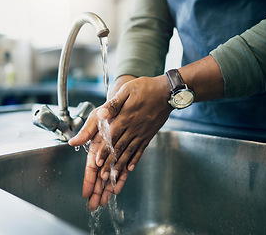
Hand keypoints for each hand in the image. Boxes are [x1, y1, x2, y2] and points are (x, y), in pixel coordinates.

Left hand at [69, 75, 172, 209]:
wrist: (167, 92)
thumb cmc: (145, 88)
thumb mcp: (127, 91)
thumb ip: (114, 104)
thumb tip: (102, 113)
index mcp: (125, 118)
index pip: (111, 138)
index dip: (104, 150)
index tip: (97, 162)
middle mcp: (133, 128)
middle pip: (119, 148)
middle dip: (110, 163)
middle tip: (103, 176)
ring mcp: (142, 133)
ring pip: (129, 152)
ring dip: (120, 165)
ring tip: (114, 176)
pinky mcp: (149, 134)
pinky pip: (141, 150)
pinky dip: (135, 159)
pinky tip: (131, 168)